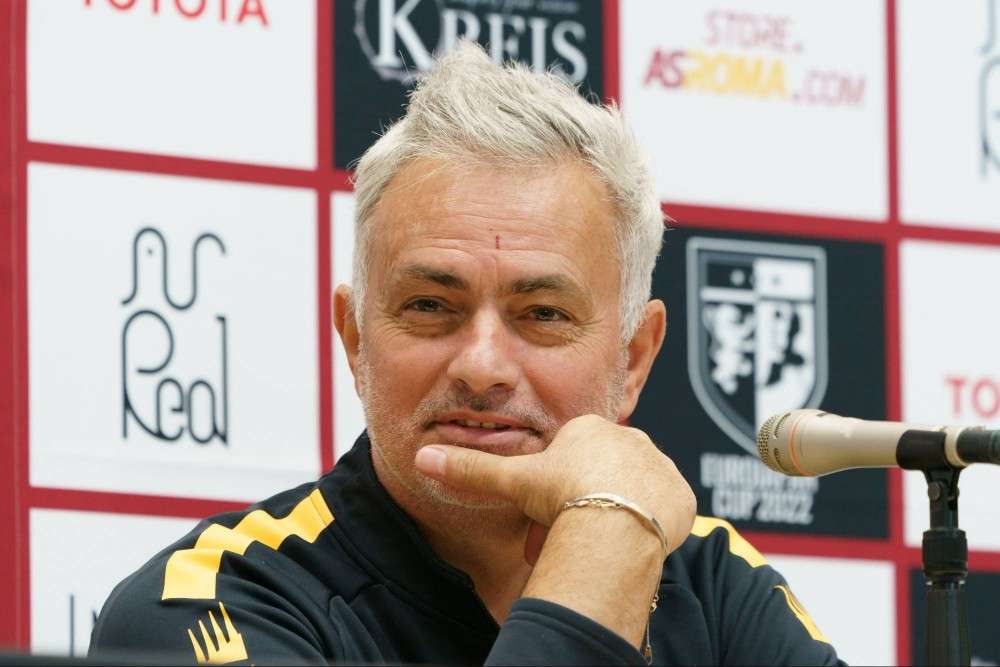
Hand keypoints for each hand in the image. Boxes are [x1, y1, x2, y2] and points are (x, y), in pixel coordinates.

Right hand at [414, 414, 695, 561]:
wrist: (615, 520)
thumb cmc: (564, 494)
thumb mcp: (513, 480)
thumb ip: (471, 468)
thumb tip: (423, 456)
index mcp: (589, 428)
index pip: (569, 460)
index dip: (551, 491)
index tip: (543, 516)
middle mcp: (629, 438)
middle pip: (598, 478)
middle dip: (579, 507)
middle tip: (565, 537)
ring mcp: (660, 465)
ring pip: (630, 492)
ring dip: (612, 513)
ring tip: (596, 542)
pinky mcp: (683, 494)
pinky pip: (665, 508)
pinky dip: (648, 523)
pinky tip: (630, 539)